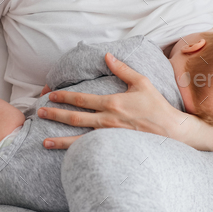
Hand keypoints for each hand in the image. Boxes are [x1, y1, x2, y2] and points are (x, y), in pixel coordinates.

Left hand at [38, 52, 179, 149]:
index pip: (82, 99)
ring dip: (60, 140)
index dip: (64, 97)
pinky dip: (76, 154)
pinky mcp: (113, 148)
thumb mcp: (142, 82)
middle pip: (75, 118)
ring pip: (79, 140)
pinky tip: (66, 156)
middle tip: (40, 113)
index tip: (51, 95)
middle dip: (55, 115)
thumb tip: (107, 55)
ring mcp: (109, 137)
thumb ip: (122, 69)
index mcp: (112, 103)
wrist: (172, 132)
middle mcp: (107, 121)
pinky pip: (91, 151)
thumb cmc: (157, 106)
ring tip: (44, 141)